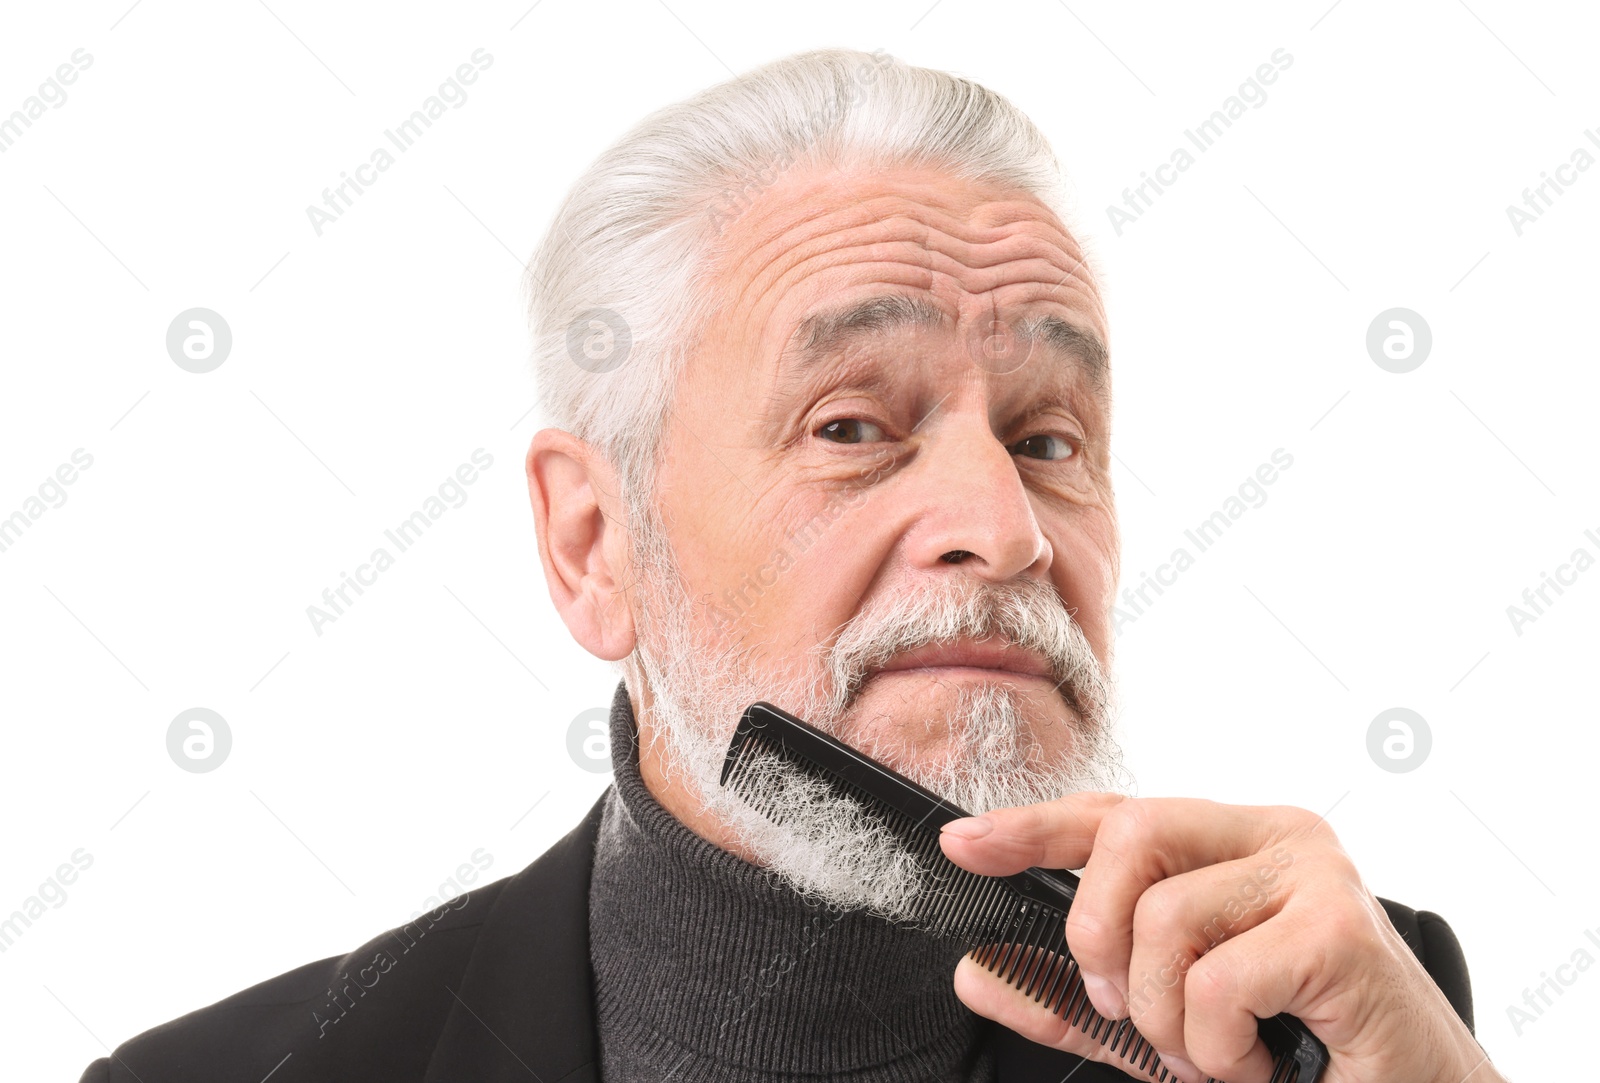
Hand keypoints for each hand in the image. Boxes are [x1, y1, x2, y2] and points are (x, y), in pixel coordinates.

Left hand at [938, 794, 1501, 1082]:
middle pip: (1129, 834)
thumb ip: (1076, 997)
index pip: (1114, 812)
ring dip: (1167, 1017)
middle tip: (1128, 1006)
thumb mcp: (1165, 1025)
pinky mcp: (1342, 927)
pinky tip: (1258, 1061)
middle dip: (1097, 933)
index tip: (961, 842)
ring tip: (1215, 1051)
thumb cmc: (1295, 1056)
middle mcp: (1274, 836)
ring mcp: (1313, 873)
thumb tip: (979, 971)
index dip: (1032, 826)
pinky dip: (1216, 1046)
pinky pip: (1218, 978)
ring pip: (1165, 917)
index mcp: (1232, 842)